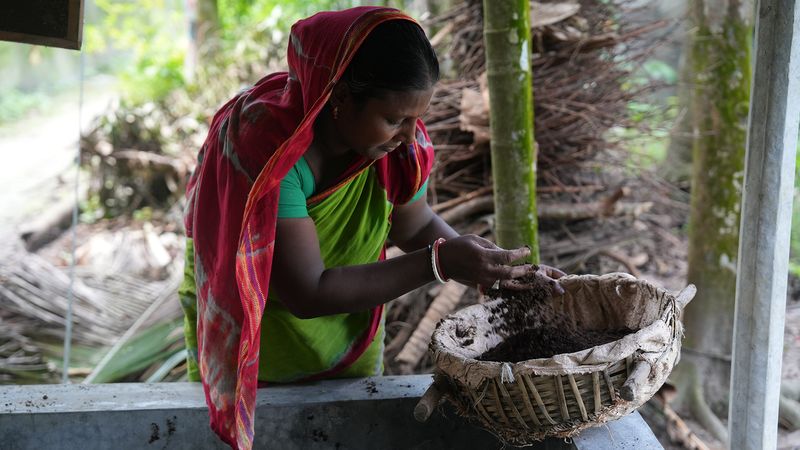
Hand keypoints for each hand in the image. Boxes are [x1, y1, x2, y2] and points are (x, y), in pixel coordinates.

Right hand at [436, 235, 564, 293]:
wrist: (442, 262)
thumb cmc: (459, 246)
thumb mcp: (476, 240)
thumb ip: (493, 247)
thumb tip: (508, 254)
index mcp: (483, 256)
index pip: (507, 256)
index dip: (520, 254)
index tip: (527, 250)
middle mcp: (484, 270)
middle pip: (510, 273)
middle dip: (524, 270)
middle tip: (534, 268)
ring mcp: (482, 280)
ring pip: (505, 283)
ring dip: (519, 282)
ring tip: (531, 280)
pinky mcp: (480, 285)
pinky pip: (497, 287)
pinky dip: (508, 287)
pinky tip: (518, 287)